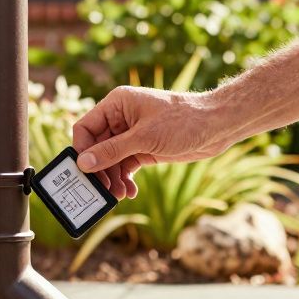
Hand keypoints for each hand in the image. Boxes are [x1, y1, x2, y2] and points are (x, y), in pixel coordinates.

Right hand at [72, 87, 230, 198]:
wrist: (216, 126)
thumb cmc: (183, 121)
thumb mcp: (145, 137)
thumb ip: (112, 151)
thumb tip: (84, 163)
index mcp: (117, 104)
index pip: (86, 128)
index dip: (82, 150)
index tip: (84, 172)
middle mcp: (121, 118)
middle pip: (97, 147)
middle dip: (100, 170)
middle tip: (102, 190)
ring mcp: (132, 134)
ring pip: (111, 160)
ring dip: (113, 178)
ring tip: (119, 195)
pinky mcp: (144, 149)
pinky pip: (126, 166)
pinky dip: (125, 179)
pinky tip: (129, 191)